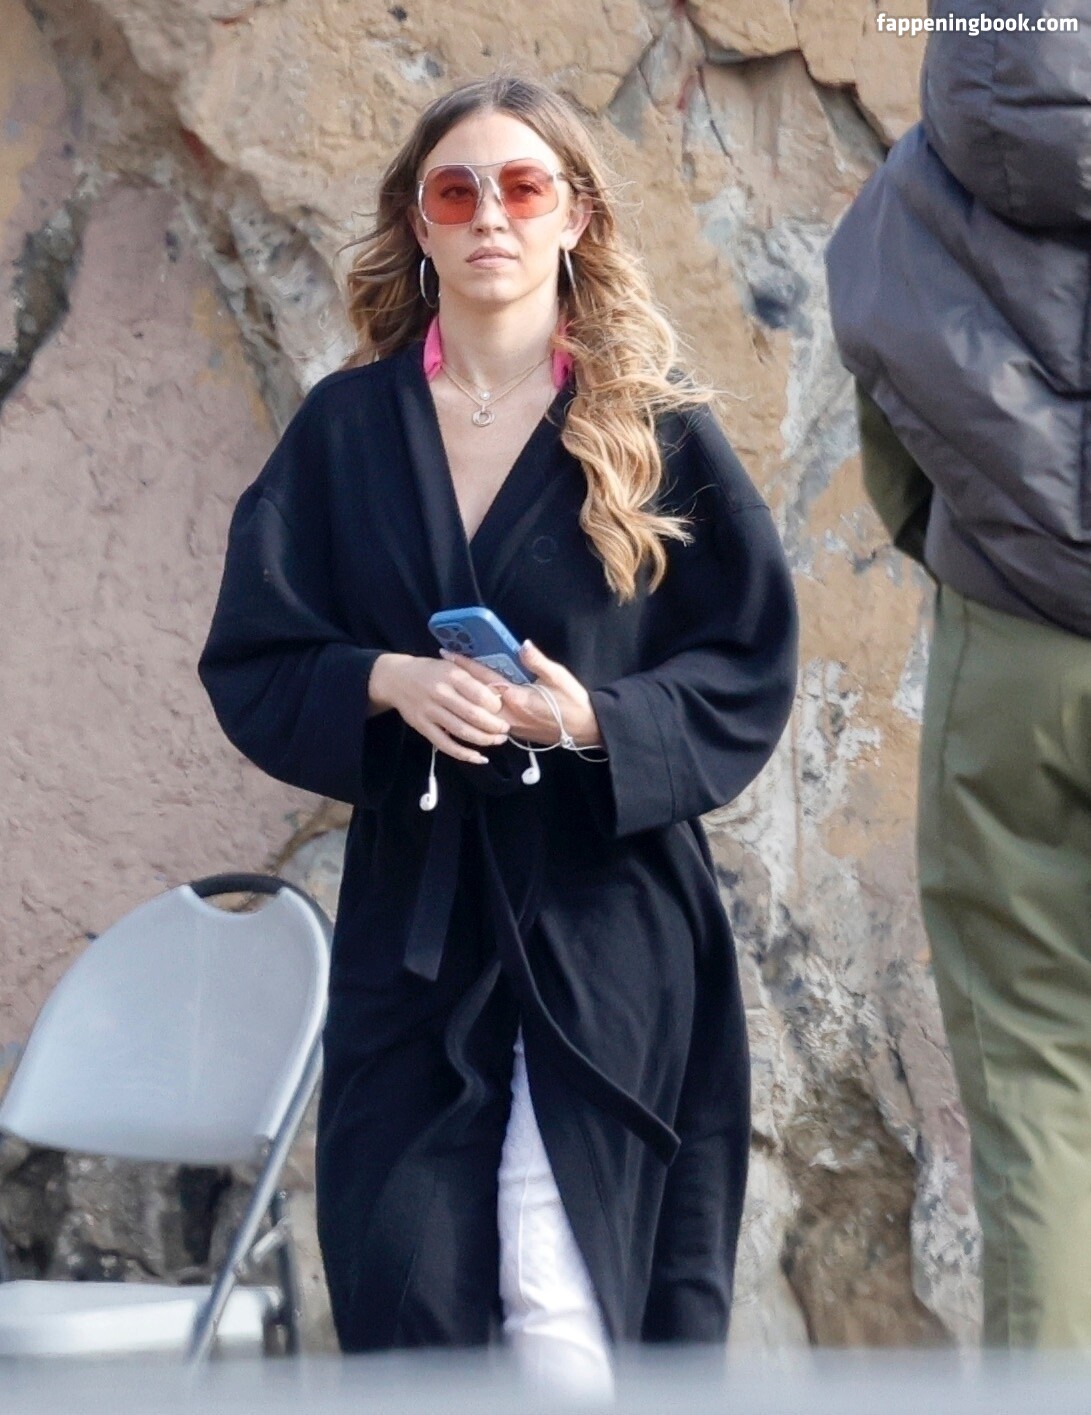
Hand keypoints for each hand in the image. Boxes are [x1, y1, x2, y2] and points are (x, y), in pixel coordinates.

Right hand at [367, 652, 510, 765]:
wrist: (396, 679)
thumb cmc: (431, 671)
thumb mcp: (452, 666)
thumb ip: (474, 678)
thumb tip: (501, 693)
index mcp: (451, 675)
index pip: (479, 694)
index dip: (495, 706)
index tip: (503, 710)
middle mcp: (440, 693)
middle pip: (473, 715)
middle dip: (494, 725)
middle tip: (505, 730)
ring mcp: (430, 711)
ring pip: (462, 731)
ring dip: (483, 739)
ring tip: (498, 740)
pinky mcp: (423, 727)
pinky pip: (446, 744)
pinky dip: (464, 754)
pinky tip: (479, 758)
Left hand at [439, 640, 602, 748]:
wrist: (584, 729)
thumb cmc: (573, 701)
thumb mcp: (558, 677)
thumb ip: (538, 662)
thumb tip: (522, 645)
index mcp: (518, 698)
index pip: (484, 678)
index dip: (465, 665)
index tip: (448, 654)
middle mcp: (509, 714)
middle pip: (475, 697)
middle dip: (458, 681)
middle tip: (441, 668)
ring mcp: (509, 726)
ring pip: (479, 711)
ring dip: (465, 696)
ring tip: (450, 683)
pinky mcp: (513, 733)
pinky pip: (488, 720)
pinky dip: (476, 709)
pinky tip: (469, 701)